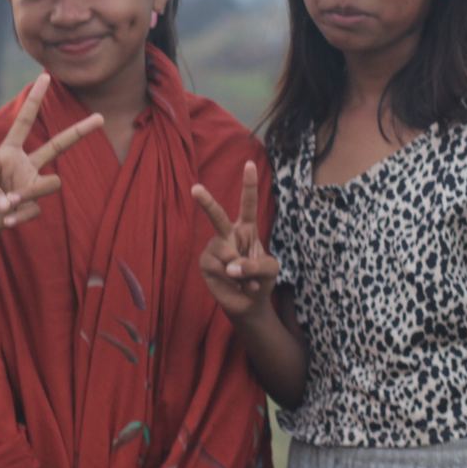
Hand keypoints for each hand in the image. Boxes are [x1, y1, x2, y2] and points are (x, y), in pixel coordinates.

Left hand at [0, 73, 104, 238]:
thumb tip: (9, 204)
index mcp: (9, 150)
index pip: (24, 121)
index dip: (34, 100)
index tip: (45, 76)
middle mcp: (25, 165)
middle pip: (58, 146)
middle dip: (80, 131)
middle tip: (101, 117)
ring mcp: (30, 185)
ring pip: (50, 183)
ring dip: (30, 193)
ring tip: (10, 202)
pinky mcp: (30, 206)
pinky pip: (35, 209)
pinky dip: (19, 216)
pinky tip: (6, 221)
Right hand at [195, 161, 278, 321]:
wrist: (249, 304)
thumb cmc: (260, 280)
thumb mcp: (270, 270)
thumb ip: (256, 264)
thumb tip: (231, 267)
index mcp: (247, 228)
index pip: (247, 204)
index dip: (249, 184)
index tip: (249, 164)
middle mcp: (228, 234)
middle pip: (217, 216)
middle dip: (206, 202)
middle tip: (196, 189)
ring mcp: (215, 248)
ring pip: (224, 252)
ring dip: (239, 269)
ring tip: (244, 280)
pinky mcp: (206, 263)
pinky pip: (217, 267)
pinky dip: (230, 278)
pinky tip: (234, 284)